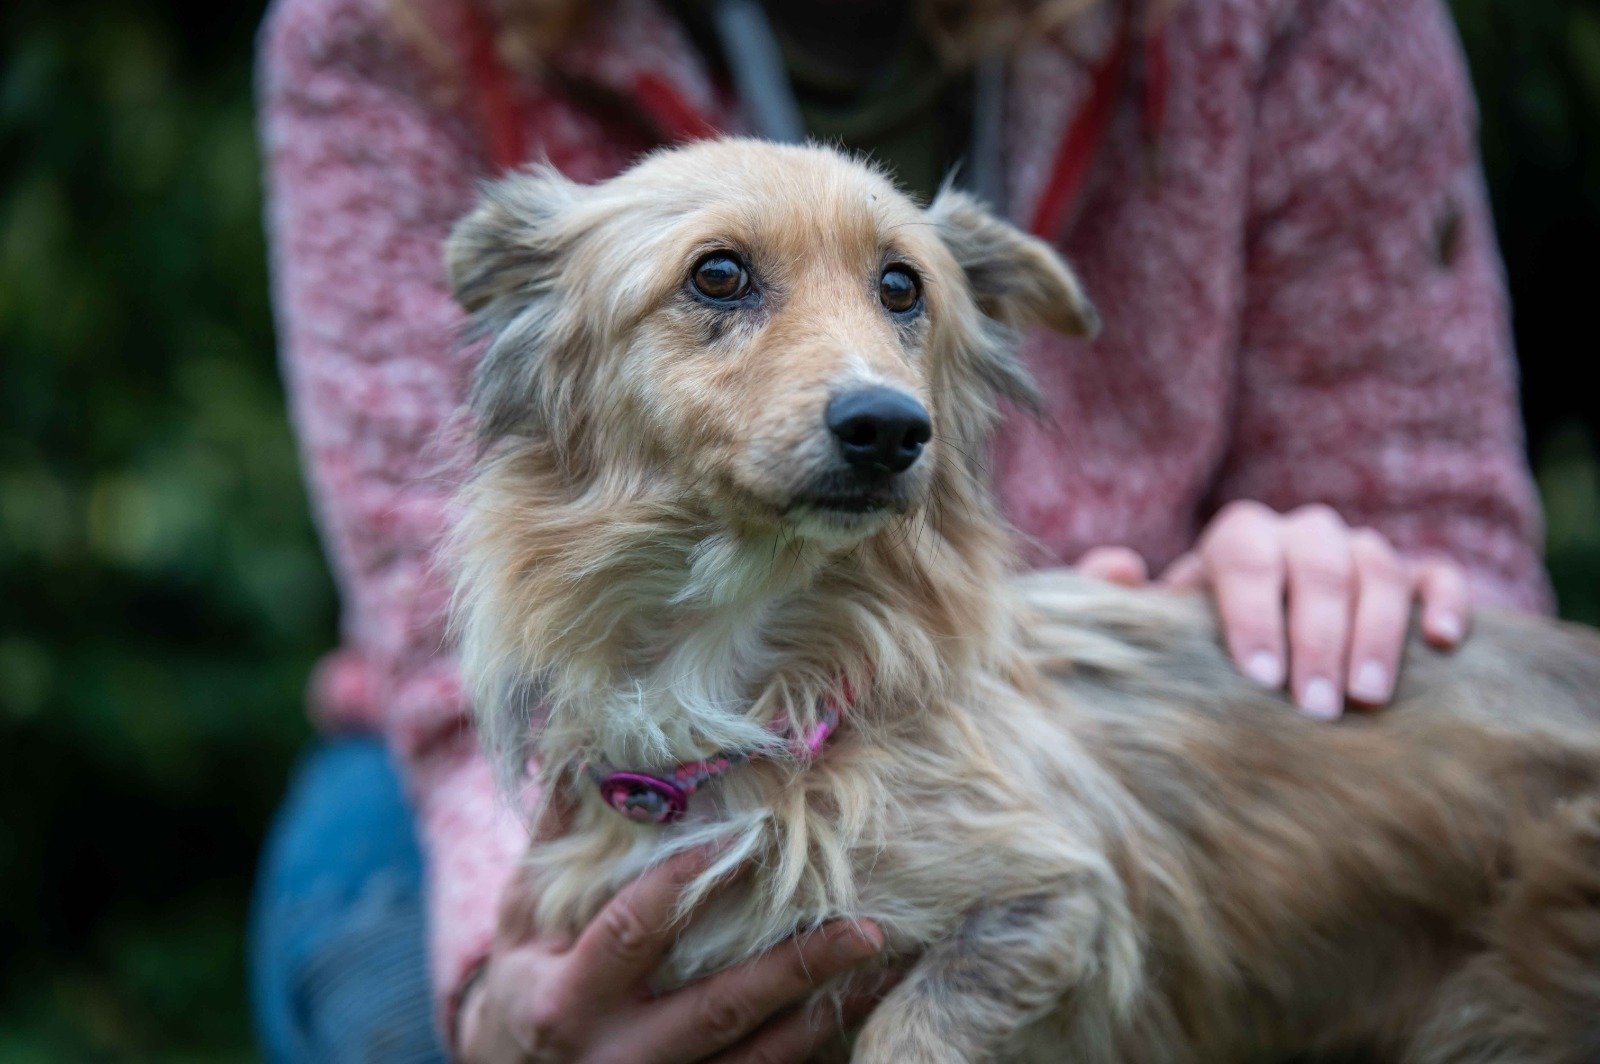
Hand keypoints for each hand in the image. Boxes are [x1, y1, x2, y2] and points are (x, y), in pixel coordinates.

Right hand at [457, 841, 887, 1063]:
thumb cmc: (524, 985)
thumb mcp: (520, 922)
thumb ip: (553, 844)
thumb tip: (579, 749)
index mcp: (567, 999)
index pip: (633, 932)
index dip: (685, 883)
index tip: (746, 835)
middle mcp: (618, 1054)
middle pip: (720, 1007)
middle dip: (794, 968)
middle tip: (864, 927)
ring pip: (758, 1057)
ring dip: (825, 1011)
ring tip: (882, 965)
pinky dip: (814, 1043)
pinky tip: (857, 1005)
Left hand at [1077, 502, 1468, 716]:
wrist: (1259, 661)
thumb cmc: (1202, 650)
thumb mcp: (1159, 633)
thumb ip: (1122, 603)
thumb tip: (1120, 564)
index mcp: (1238, 539)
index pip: (1246, 554)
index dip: (1252, 611)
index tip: (1258, 677)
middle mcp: (1301, 534)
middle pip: (1318, 561)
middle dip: (1317, 635)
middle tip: (1315, 707)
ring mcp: (1359, 551)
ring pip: (1377, 566)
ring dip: (1377, 630)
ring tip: (1368, 698)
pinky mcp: (1413, 577)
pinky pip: (1437, 572)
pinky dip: (1443, 600)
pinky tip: (1442, 643)